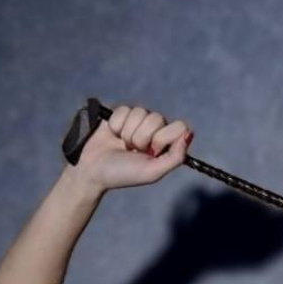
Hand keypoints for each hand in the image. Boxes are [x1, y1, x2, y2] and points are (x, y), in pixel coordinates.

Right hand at [67, 104, 193, 192]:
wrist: (93, 170)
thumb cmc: (124, 174)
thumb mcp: (153, 172)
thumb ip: (175, 157)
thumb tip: (189, 134)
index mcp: (166, 144)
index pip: (179, 126)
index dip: (164, 137)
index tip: (153, 151)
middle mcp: (155, 130)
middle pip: (158, 118)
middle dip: (143, 137)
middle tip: (134, 151)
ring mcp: (138, 120)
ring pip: (140, 112)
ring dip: (129, 132)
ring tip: (123, 145)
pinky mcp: (121, 113)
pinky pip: (124, 109)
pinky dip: (117, 124)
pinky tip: (113, 135)